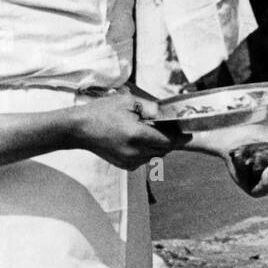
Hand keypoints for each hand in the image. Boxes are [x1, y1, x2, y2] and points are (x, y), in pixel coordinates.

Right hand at [68, 93, 186, 170]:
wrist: (79, 129)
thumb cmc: (102, 112)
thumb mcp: (129, 102)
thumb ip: (152, 108)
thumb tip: (168, 114)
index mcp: (137, 135)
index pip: (168, 141)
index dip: (181, 138)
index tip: (189, 133)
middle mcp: (135, 152)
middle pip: (164, 150)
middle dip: (170, 140)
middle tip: (171, 128)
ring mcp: (129, 161)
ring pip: (155, 155)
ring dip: (159, 146)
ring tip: (151, 131)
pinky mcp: (124, 165)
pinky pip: (144, 159)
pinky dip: (147, 151)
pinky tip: (140, 139)